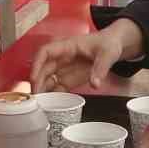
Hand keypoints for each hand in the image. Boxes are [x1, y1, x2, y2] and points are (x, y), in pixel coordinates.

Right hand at [29, 18, 144, 91]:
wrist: (114, 46)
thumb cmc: (108, 43)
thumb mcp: (108, 53)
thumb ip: (101, 68)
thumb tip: (95, 84)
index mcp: (68, 46)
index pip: (46, 52)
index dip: (37, 63)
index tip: (34, 76)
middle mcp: (62, 57)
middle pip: (43, 68)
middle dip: (37, 81)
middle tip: (35, 95)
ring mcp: (65, 68)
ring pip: (48, 78)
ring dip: (42, 89)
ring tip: (39, 102)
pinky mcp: (70, 78)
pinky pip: (57, 86)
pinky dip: (52, 94)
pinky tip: (49, 103)